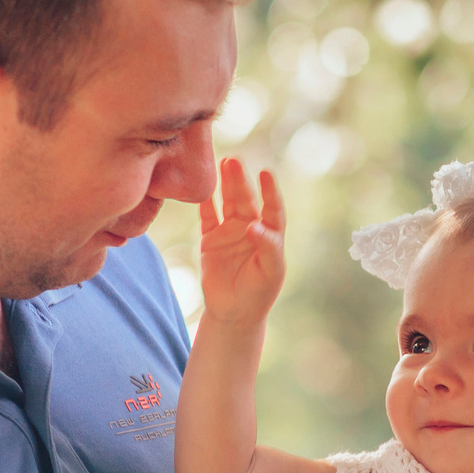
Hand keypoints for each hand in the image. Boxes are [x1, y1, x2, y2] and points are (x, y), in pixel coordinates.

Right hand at [195, 157, 285, 328]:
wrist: (233, 312)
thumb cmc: (259, 293)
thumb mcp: (270, 272)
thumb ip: (267, 247)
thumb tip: (254, 225)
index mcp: (270, 234)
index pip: (272, 208)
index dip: (270, 191)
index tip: (266, 174)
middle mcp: (251, 228)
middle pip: (246, 199)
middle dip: (240, 180)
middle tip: (234, 160)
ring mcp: (230, 231)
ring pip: (227, 202)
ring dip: (225, 184)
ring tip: (222, 163)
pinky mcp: (210, 239)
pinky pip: (207, 216)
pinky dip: (204, 202)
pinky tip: (201, 187)